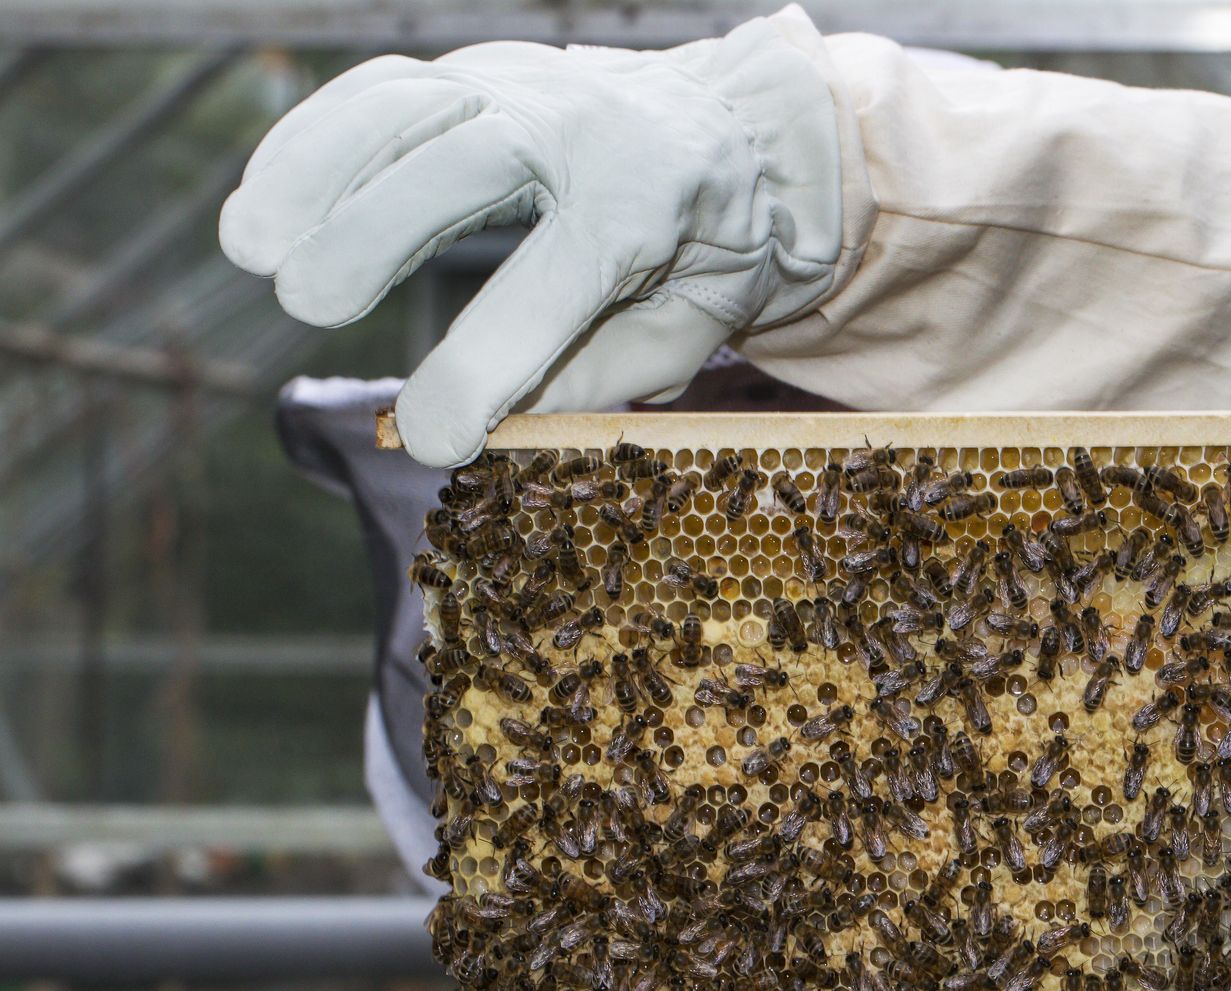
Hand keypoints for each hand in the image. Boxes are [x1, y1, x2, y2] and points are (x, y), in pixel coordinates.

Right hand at [220, 13, 846, 466]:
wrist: (743, 134)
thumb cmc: (711, 249)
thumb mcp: (693, 328)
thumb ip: (599, 376)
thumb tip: (497, 427)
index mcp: (648, 204)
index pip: (553, 286)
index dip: (482, 367)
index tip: (426, 438)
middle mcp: (581, 129)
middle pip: (462, 167)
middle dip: (374, 231)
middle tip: (311, 304)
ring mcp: (525, 87)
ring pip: (406, 106)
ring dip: (314, 171)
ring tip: (250, 247)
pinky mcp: (479, 73)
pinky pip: (382, 91)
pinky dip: (312, 139)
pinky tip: (263, 199)